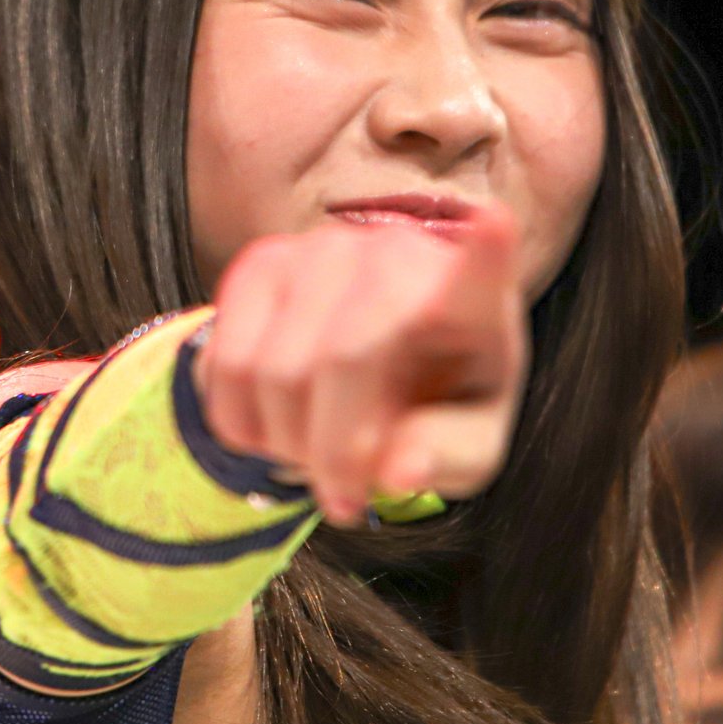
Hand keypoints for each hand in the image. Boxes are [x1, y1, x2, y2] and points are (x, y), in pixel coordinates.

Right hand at [192, 201, 528, 526]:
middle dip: (331, 452)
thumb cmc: (438, 405)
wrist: (379, 369)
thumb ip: (444, 458)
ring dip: (284, 444)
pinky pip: (226, 362)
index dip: (485, 251)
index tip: (496, 225)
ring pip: (275, 367)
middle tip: (343, 498)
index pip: (481, 270)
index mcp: (473, 301)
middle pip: (344, 359)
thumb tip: (396, 474)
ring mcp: (324, 248)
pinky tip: (273, 432)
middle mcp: (399, 255)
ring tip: (311, 460)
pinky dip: (240, 424)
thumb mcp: (466, 450)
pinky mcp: (263, 261)